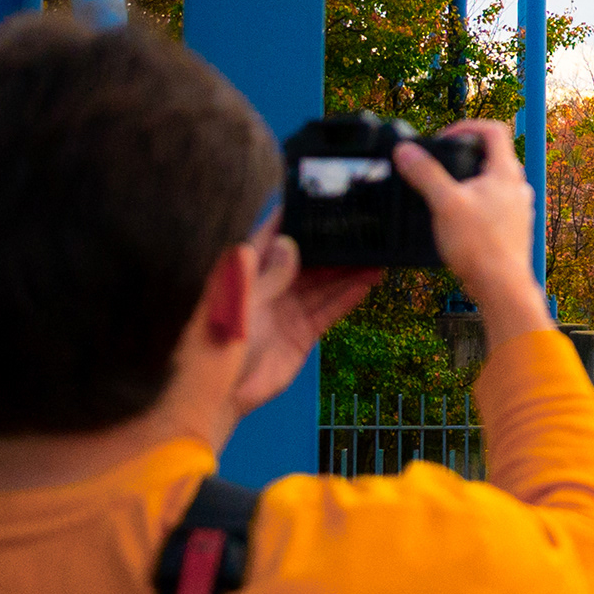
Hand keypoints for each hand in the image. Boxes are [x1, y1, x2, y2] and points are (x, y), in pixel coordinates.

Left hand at [226, 225, 383, 417]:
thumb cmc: (218, 346)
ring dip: (347, 270)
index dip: (291, 218)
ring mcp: (288, 310)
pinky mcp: (303, 334)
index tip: (315, 197)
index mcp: (247, 275)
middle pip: (305, 259)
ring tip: (376, 253)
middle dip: (331, 245)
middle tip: (363, 226)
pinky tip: (369, 282)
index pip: (270, 238)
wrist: (220, 397)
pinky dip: (348, 297)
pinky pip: (329, 310)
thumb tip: (290, 243)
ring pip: (323, 284)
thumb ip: (266, 276)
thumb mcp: (240, 306)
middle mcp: (271, 287)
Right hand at [395, 119, 550, 336]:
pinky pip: (495, 204)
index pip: (494, 130)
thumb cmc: (480, 246)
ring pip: (494, 181)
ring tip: (445, 193)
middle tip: (440, 165)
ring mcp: (519, 207)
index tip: (444, 138)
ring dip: (470, 180)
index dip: (467, 126)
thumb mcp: (444, 203)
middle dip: (465, 155)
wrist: (502, 286)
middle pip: (493, 155)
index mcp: (506, 173)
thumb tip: (405, 150)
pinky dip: (476, 202)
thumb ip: (425, 174)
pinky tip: (458, 218)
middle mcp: (518, 187)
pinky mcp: (514, 227)